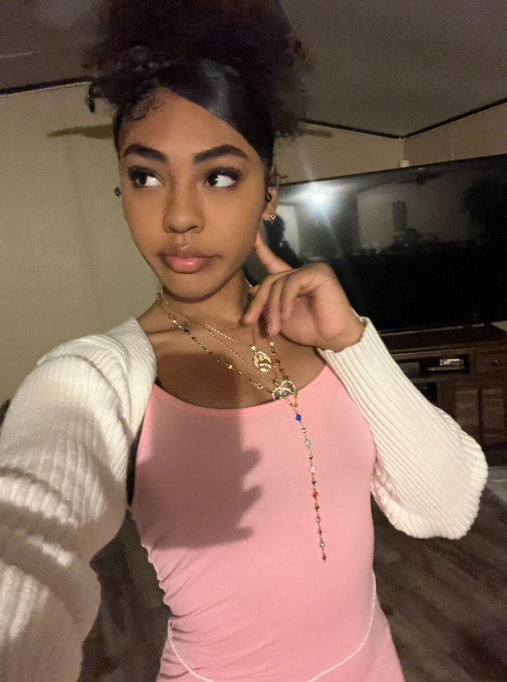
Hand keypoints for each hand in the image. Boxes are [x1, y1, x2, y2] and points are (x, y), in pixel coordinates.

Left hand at [243, 233, 364, 351]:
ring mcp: (310, 271)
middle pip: (270, 280)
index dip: (261, 250)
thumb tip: (253, 289)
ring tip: (273, 328)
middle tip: (249, 321)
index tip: (251, 235)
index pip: (272, 262)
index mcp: (290, 282)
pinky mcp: (319, 273)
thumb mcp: (279, 318)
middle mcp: (299, 273)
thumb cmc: (309, 330)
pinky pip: (292, 283)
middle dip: (258, 302)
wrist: (333, 339)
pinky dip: (285, 301)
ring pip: (279, 282)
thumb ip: (267, 303)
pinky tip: (286, 316)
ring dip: (272, 307)